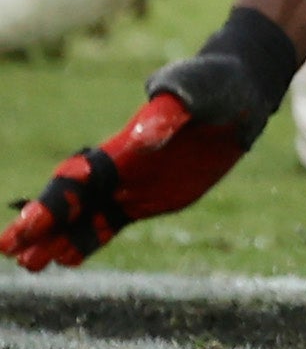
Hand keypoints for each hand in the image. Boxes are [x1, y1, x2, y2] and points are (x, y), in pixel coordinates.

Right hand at [5, 44, 280, 268]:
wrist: (239, 92)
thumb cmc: (213, 85)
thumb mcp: (193, 95)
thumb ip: (167, 114)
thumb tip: (144, 135)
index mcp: (123, 146)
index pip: (77, 178)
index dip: (53, 201)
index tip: (28, 224)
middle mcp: (120, 168)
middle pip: (70, 201)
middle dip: (40, 224)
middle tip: (7, 248)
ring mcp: (133, 185)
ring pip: (84, 218)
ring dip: (56, 239)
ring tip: (27, 263)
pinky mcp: (151, 198)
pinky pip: (112, 223)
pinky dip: (88, 240)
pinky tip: (66, 259)